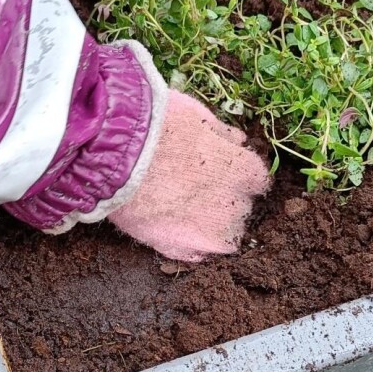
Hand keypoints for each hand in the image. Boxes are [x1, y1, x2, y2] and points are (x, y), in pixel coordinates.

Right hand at [109, 91, 269, 262]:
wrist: (116, 152)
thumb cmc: (157, 127)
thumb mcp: (198, 118)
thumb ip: (223, 136)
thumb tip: (237, 143)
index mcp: (244, 172)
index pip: (257, 181)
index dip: (238, 175)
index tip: (222, 172)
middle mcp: (234, 206)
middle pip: (241, 209)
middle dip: (226, 201)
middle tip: (196, 188)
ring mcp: (208, 233)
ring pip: (225, 237)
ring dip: (211, 225)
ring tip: (182, 208)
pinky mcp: (179, 249)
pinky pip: (196, 253)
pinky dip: (189, 243)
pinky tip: (171, 225)